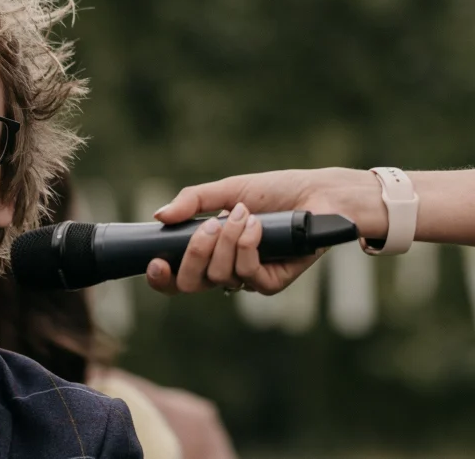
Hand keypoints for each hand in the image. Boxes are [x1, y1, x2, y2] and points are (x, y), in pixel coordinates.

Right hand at [144, 167, 384, 295]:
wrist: (319, 194)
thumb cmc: (277, 191)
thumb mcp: (230, 189)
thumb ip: (194, 201)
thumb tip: (159, 216)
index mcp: (211, 252)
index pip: (177, 277)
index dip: (162, 277)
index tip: (155, 260)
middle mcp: (227, 270)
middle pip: (192, 284)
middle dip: (194, 254)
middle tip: (209, 225)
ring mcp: (250, 279)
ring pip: (220, 277)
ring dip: (227, 241)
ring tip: (243, 215)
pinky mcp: (273, 283)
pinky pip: (248, 276)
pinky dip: (248, 248)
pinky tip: (256, 227)